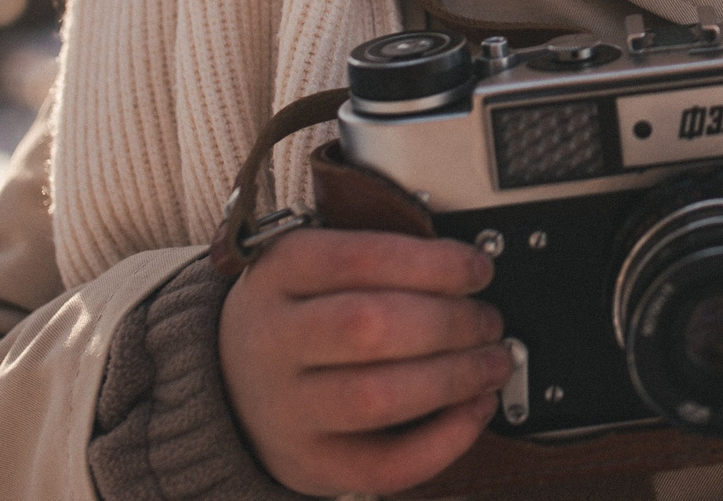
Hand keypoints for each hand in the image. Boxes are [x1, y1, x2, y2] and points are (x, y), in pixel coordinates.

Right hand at [217, 228, 513, 495]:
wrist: (230, 382)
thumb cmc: (296, 313)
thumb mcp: (313, 264)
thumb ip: (378, 260)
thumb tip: (466, 271)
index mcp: (278, 273)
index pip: (358, 259)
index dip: (432, 264)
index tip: (476, 269)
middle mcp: (274, 340)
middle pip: (369, 327)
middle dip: (449, 323)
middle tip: (488, 321)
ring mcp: (288, 409)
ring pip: (377, 397)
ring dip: (454, 379)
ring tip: (493, 362)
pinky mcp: (309, 463)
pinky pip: (384, 464)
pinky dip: (444, 440)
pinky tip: (474, 410)